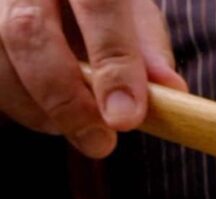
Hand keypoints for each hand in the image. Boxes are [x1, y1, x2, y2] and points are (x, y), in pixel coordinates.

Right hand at [0, 0, 186, 157]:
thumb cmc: (102, 5)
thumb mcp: (134, 15)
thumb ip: (150, 50)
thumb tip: (173, 90)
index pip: (99, 6)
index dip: (113, 66)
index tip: (125, 120)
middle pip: (30, 33)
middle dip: (67, 101)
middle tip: (100, 142)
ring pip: (1, 62)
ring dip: (42, 110)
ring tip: (81, 128)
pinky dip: (24, 108)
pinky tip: (51, 114)